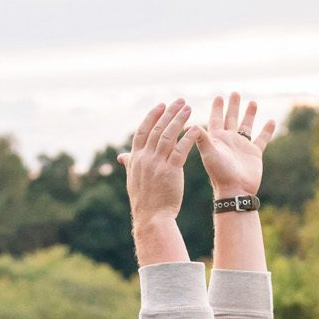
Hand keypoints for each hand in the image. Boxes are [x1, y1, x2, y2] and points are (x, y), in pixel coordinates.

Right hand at [117, 99, 198, 225]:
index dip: (152, 116)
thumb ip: (130, 164)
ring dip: (178, 119)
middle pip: (157, 129)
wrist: (152, 218)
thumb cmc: (145, 200)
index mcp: (136, 159)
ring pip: (168, 136)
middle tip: (180, 100)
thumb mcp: (133, 179)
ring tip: (188, 108)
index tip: (161, 105)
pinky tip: (196, 128)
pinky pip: (180, 149)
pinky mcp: (171, 171)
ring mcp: (157, 164)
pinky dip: (188, 137)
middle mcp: (145, 158)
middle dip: (168, 113)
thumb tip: (122, 156)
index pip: (143, 131)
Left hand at [198, 92, 276, 198]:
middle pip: (231, 119)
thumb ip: (201, 138)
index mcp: (217, 139)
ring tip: (252, 102)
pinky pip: (262, 139)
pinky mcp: (254, 153)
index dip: (217, 108)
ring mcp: (242, 147)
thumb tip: (189, 124)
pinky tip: (271, 121)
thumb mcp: (209, 153)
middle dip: (233, 106)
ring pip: (246, 126)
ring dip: (249, 114)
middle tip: (234, 93)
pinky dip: (266, 130)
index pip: (216, 119)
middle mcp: (229, 141)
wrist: (235, 190)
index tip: (218, 96)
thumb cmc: (220, 173)